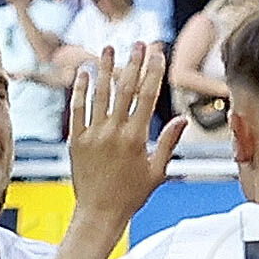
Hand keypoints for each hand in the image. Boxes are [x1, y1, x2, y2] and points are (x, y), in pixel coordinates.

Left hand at [68, 43, 185, 239]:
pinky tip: (84, 73)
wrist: (99, 214)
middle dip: (133, 63)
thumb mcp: (157, 172)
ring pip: (100, 94)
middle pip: (125, 89)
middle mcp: (114, 133)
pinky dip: (80, 90)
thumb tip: (182, 119)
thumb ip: (168, 143)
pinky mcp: (76, 140)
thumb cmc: (131, 196)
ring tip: (109, 48)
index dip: (153, 72)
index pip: (147, 96)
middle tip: (139, 43)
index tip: (157, 54)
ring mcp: (93, 135)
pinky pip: (77, 109)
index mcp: (136, 139)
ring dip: (105, 69)